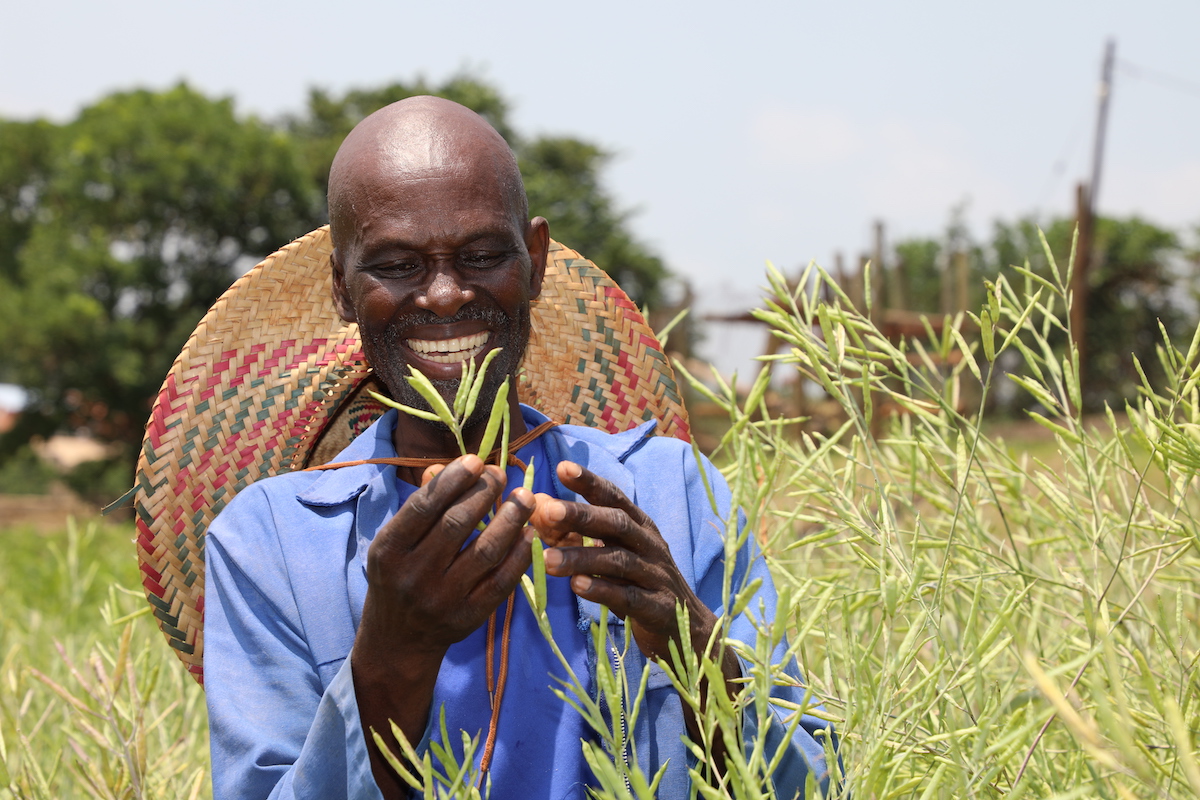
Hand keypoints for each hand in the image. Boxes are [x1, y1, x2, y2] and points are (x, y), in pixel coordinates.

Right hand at [351, 454, 533, 797]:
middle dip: (484, 493)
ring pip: (485, 551)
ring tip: (525, 497)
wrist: (397, 641)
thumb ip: (420, 506)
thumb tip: (447, 467)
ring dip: (510, 520)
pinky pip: (501, 582)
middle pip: (457, 524)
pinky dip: (519, 556)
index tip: (476, 460)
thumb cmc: (398, 577)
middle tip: (502, 474)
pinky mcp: (468, 617)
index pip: (425, 506)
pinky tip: (530, 535)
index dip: (454, 480)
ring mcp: (442, 599)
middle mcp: (413, 574)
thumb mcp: (395, 543)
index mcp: (389, 550)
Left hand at [530, 460, 740, 777]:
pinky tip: (576, 587)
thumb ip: (582, 534)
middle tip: (548, 510)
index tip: (562, 468)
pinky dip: (602, 590)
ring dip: (582, 557)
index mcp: (640, 527)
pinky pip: (628, 597)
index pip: (614, 498)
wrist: (687, 631)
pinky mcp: (658, 608)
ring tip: (547, 559)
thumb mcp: (616, 553)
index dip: (590, 482)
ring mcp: (656, 576)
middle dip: (582, 515)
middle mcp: (650, 546)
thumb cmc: (641, 584)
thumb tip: (540, 507)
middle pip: (617, 524)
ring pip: (618, 561)